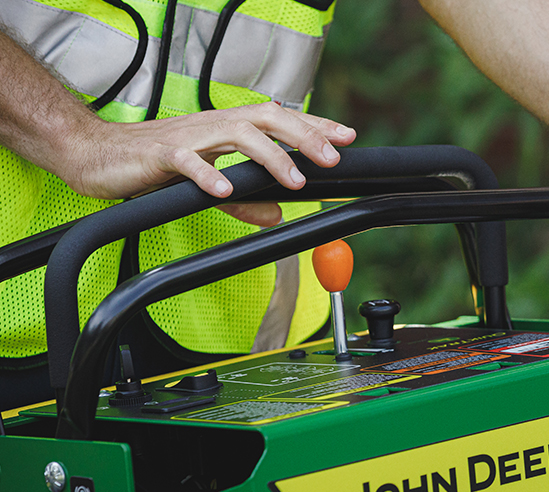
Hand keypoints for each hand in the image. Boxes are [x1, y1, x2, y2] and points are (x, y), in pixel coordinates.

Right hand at [64, 102, 356, 225]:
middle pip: (268, 119)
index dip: (315, 126)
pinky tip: (226, 191)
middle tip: (333, 159)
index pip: (281, 120)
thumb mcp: (210, 184)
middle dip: (304, 137)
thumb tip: (278, 214)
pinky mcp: (161, 154)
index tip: (347, 137)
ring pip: (237, 135)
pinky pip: (188, 162)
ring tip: (295, 180)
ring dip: (270, 157)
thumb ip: (245, 199)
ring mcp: (190, 137)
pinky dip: (209, 175)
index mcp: (229, 127)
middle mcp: (215, 125)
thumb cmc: (156, 162)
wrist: (99, 154)